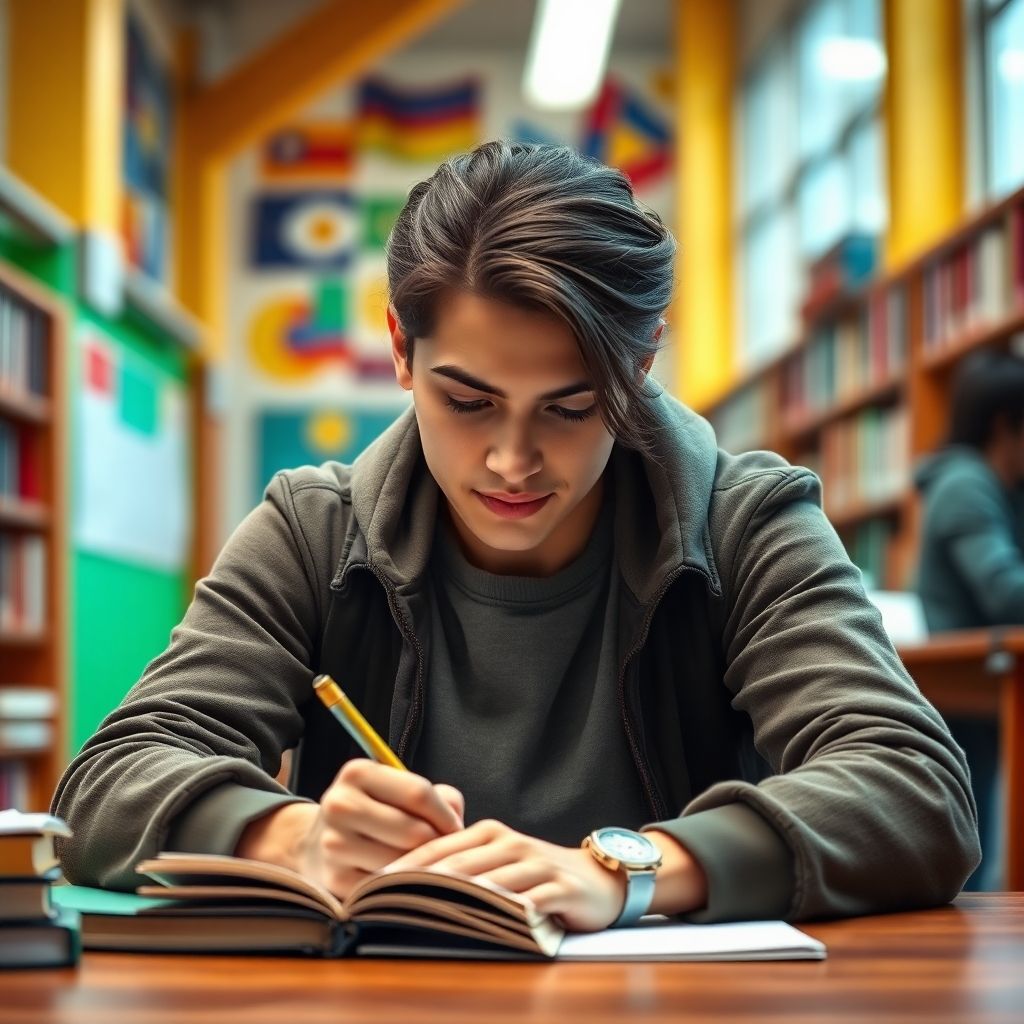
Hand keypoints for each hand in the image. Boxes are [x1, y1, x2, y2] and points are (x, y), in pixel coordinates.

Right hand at [236, 759, 463, 897]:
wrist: (314, 844)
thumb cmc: (373, 813)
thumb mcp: (396, 790)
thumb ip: (438, 797)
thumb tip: (457, 821)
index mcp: (357, 773)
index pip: (418, 793)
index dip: (446, 815)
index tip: (456, 829)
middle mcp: (340, 805)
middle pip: (414, 831)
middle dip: (437, 844)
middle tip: (443, 851)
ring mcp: (334, 844)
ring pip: (403, 862)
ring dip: (422, 867)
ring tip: (425, 864)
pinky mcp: (335, 879)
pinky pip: (387, 888)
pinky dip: (404, 888)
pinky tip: (406, 882)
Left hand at [384, 819, 626, 931]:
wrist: (598, 878)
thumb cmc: (537, 875)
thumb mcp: (498, 862)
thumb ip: (462, 868)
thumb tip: (409, 888)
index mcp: (488, 833)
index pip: (437, 847)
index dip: (404, 866)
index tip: (373, 886)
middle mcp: (508, 843)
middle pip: (457, 865)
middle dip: (420, 886)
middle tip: (388, 905)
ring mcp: (534, 863)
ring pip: (487, 882)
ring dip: (455, 901)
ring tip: (423, 917)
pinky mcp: (558, 888)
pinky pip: (527, 901)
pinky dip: (505, 914)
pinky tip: (485, 925)